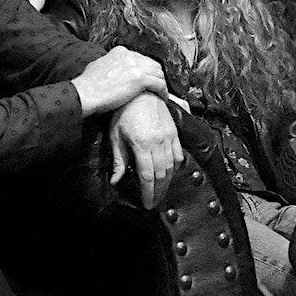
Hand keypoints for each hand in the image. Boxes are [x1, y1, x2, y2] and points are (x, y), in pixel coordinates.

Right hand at [72, 46, 169, 114]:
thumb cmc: (87, 85)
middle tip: (157, 86)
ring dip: (161, 84)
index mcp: (120, 52)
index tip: (147, 78)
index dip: (146, 70)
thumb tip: (109, 68)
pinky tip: (162, 97)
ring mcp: (136, 66)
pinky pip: (159, 84)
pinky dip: (163, 91)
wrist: (85, 93)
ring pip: (158, 73)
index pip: (141, 58)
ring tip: (161, 93)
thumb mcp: (96, 66)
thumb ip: (107, 64)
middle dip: (156, 75)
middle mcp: (130, 56)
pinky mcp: (140, 79)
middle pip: (152, 64)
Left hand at [108, 93, 182, 207]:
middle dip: (158, 191)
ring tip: (162, 191)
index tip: (147, 204)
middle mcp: (158, 142)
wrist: (140, 91)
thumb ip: (118, 160)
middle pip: (161, 175)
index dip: (148, 193)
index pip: (147, 176)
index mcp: (142, 145)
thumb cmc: (124, 111)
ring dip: (167, 182)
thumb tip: (116, 180)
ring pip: (172, 167)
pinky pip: (179, 154)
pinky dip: (176, 166)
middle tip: (155, 202)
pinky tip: (172, 173)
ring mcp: (169, 137)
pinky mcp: (174, 132)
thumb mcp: (115, 135)